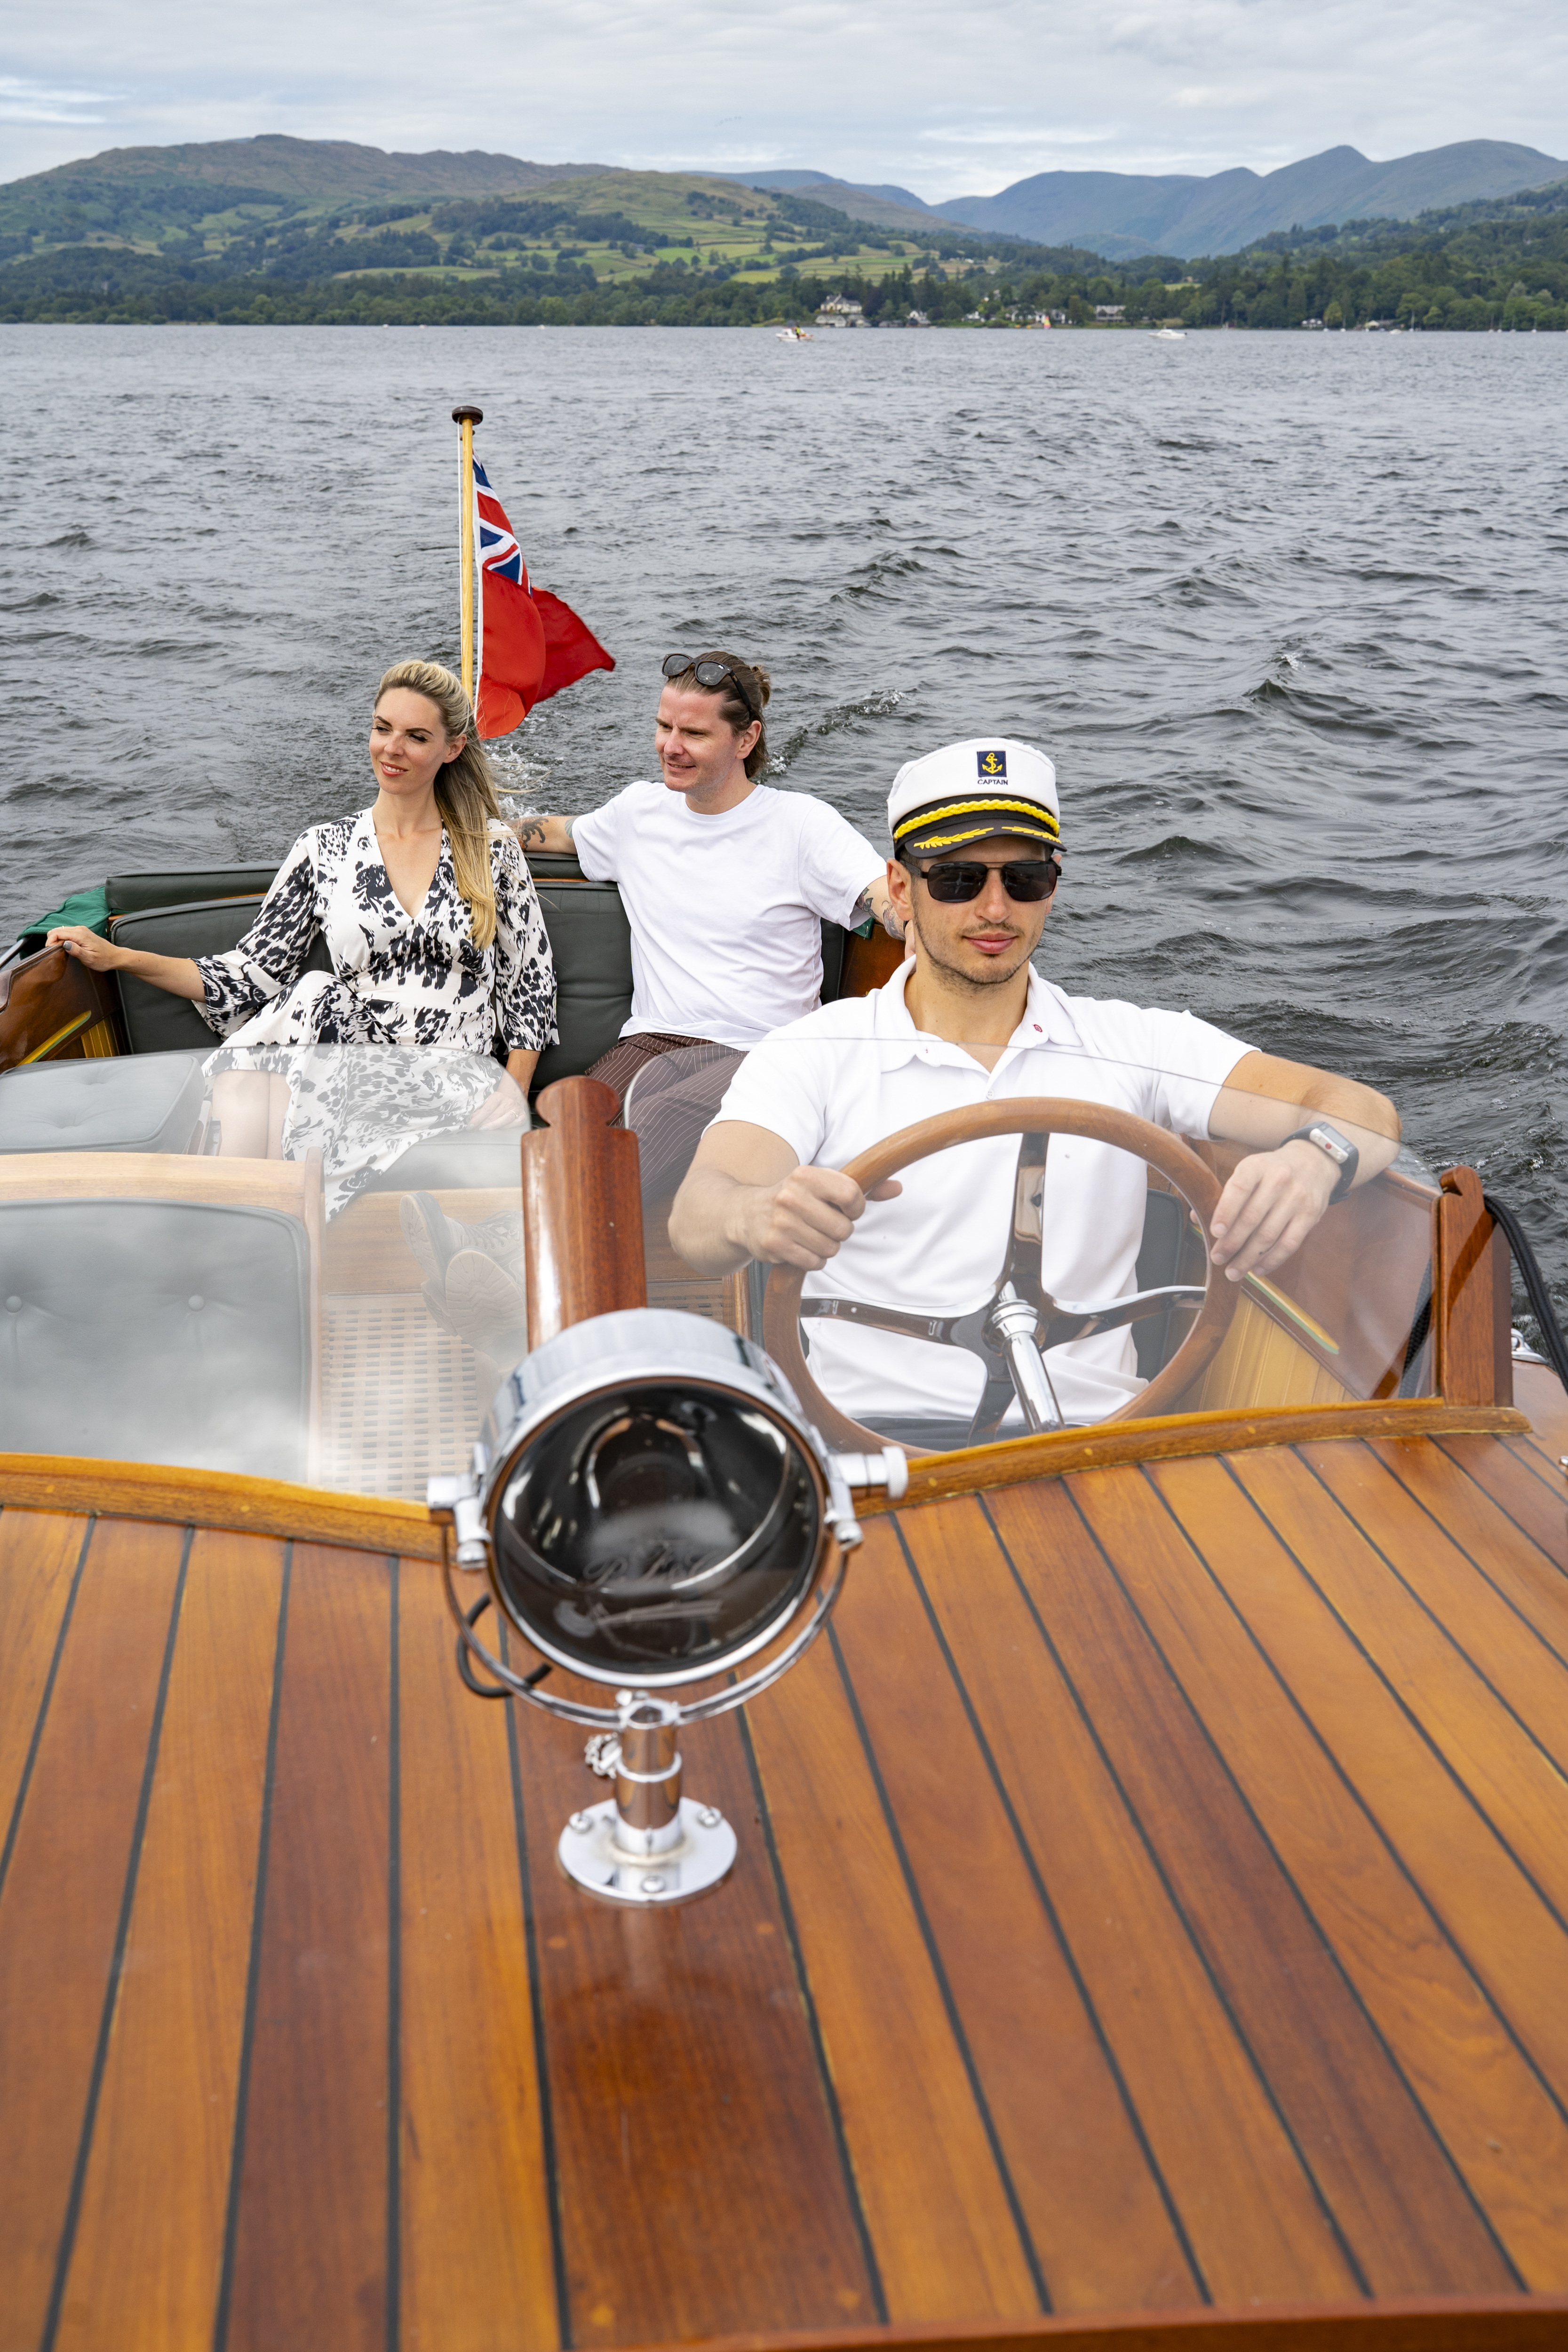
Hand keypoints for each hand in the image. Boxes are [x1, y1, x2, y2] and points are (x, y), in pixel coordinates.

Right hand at [46, 925, 120, 970]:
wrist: (115, 956)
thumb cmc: (104, 959)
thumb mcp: (90, 959)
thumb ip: (76, 951)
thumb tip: (64, 944)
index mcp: (80, 935)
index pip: (57, 933)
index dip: (50, 942)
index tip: (50, 952)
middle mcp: (80, 929)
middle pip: (57, 930)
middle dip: (52, 940)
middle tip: (54, 953)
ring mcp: (81, 930)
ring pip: (61, 930)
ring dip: (56, 940)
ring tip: (60, 951)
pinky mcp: (82, 932)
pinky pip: (67, 932)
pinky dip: (62, 939)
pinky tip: (66, 948)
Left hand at [468, 1079, 528, 1129]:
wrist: (514, 1097)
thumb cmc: (499, 1101)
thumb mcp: (489, 1102)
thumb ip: (480, 1110)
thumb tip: (473, 1119)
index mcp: (498, 1096)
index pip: (486, 1109)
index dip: (477, 1119)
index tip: (470, 1126)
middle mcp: (508, 1102)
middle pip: (494, 1116)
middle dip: (483, 1124)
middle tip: (475, 1130)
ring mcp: (516, 1109)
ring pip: (504, 1120)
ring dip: (492, 1127)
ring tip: (484, 1130)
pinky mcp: (522, 1116)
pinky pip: (513, 1125)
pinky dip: (505, 1128)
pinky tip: (498, 1130)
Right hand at [730, 1163, 901, 1271]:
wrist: (744, 1213)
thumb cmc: (793, 1199)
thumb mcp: (822, 1185)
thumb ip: (863, 1188)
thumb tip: (897, 1187)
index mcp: (806, 1175)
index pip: (851, 1194)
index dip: (856, 1208)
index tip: (847, 1210)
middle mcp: (791, 1195)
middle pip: (843, 1228)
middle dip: (839, 1232)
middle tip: (823, 1226)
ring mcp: (781, 1221)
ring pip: (830, 1249)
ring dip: (826, 1248)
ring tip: (809, 1236)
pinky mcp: (773, 1244)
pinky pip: (814, 1262)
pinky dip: (812, 1260)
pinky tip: (800, 1247)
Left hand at [1209, 1141, 1336, 1281]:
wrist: (1314, 1161)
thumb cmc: (1271, 1171)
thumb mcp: (1248, 1170)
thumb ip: (1224, 1194)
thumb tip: (1197, 1218)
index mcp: (1256, 1166)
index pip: (1239, 1189)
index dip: (1225, 1212)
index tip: (1215, 1232)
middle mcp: (1279, 1180)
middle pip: (1252, 1217)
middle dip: (1232, 1243)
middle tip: (1217, 1258)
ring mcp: (1297, 1198)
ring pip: (1269, 1235)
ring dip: (1248, 1258)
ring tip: (1233, 1271)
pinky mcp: (1310, 1215)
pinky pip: (1289, 1244)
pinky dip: (1271, 1260)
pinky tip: (1257, 1268)